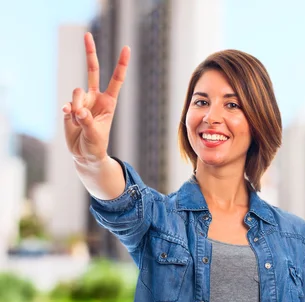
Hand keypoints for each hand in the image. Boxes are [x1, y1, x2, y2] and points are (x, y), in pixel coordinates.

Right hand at [62, 32, 129, 165]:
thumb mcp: (96, 134)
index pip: (116, 79)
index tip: (126, 48)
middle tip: (87, 34)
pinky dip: (68, 111)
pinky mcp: (70, 108)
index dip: (121, 64)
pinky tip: (70, 117)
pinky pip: (68, 104)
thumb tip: (78, 109)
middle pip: (92, 71)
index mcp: (109, 102)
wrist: (84, 154)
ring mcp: (82, 102)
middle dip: (90, 52)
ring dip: (78, 106)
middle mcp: (95, 98)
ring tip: (80, 121)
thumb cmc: (96, 145)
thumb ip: (87, 121)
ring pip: (77, 93)